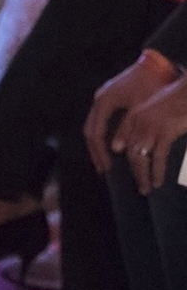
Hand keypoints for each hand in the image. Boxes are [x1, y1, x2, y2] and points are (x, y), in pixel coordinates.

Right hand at [85, 55, 175, 172]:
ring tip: (105, 159)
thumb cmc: (150, 85)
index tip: (107, 168)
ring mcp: (105, 96)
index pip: (95, 133)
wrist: (159, 64)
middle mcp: (100, 98)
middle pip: (90, 130)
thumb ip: (126, 129)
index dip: (100, 153)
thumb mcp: (140, 110)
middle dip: (96, 151)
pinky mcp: (112, 96)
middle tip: (103, 168)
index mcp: (104, 101)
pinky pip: (102, 119)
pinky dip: (104, 134)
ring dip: (99, 143)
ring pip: (94, 124)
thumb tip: (116, 149)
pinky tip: (112, 143)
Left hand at [112, 74, 186, 194]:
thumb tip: (134, 146)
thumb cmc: (176, 100)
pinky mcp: (165, 132)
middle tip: (138, 186)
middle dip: (133, 172)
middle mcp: (138, 121)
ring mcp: (151, 127)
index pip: (121, 140)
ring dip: (142, 176)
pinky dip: (157, 172)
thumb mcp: (154, 109)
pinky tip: (158, 182)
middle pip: (130, 152)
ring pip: (140, 157)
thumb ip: (142, 124)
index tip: (114, 169)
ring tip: (146, 189)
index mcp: (134, 115)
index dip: (118, 156)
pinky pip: (158, 157)